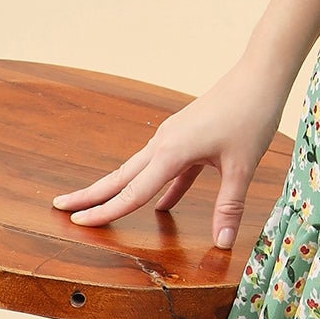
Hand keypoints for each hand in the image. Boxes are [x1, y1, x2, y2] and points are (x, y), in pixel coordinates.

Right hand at [49, 58, 287, 249]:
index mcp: (171, 151)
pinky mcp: (188, 134)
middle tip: (59, 207)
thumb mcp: (242, 165)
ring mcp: (175, 136)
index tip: (77, 222)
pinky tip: (162, 206)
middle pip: (122, 176)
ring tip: (98, 204)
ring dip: (119, 188)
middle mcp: (165, 142)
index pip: (132, 192)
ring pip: (140, 169)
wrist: (260, 74)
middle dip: (92, 194)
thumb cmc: (251, 114)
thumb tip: (223, 244)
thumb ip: (229, 206)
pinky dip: (160, 186)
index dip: (105, 212)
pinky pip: (167, 166)